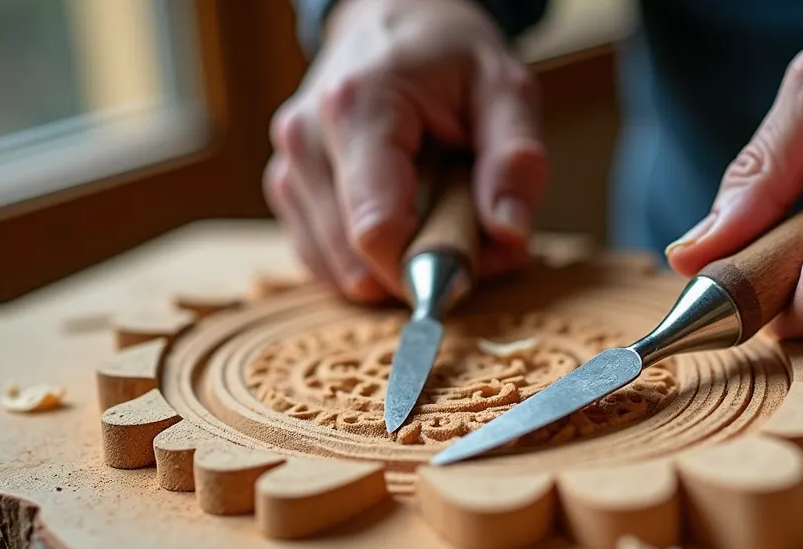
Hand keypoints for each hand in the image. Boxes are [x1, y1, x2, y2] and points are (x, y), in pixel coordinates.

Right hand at [264, 0, 548, 301]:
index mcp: (357, 108)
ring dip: (396, 267)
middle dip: (422, 266)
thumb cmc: (450, 53)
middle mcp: (306, 139)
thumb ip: (515, 159)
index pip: (376, 230)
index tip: (476, 265)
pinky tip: (406, 223)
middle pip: (356, 259)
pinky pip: (324, 260)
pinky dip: (370, 261)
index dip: (428, 267)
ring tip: (440, 215)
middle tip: (472, 233)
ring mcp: (289, 167)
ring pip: (338, 269)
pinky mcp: (287, 188)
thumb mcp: (506, 88)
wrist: (391, 17)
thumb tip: (510, 231)